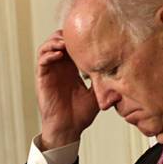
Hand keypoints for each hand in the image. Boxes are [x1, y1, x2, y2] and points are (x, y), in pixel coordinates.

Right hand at [36, 30, 98, 149]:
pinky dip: (49, 54)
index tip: (89, 35)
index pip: (72, 46)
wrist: (69, 129)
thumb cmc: (81, 114)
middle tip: (76, 35)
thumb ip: (104, 79)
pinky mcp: (42, 79)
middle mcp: (60, 68)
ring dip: (55, 41)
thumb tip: (121, 68)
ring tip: (65, 42)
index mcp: (72, 70)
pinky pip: (42, 60)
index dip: (77, 38)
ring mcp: (50, 73)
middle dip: (66, 35)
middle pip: (58, 41)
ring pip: (47, 47)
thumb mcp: (98, 93)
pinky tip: (59, 54)